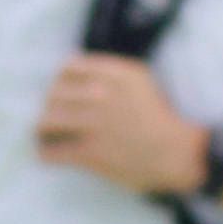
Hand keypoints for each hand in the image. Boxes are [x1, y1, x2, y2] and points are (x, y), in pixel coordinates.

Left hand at [35, 55, 202, 197]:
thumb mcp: (142, 82)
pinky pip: (53, 152)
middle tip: (50, 117)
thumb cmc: (163, 119)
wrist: (180, 153)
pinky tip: (46, 156)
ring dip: (42, 129)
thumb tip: (79, 75)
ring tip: (43, 136)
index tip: (60, 92)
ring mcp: (93, 124)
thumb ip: (112, 74)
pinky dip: (45, 154)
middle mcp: (100, 95)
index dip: (59, 81)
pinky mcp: (90, 152)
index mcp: (115, 74)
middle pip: (54, 94)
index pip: (68, 67)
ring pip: (47, 121)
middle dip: (50, 106)